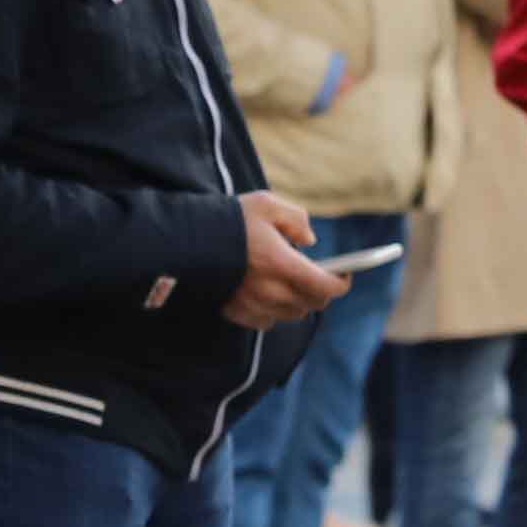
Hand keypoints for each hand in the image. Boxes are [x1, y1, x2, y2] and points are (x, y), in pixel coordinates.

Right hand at [224, 190, 344, 327]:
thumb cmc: (228, 220)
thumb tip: (309, 241)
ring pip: (290, 315)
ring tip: (293, 287)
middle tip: (318, 278)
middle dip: (320, 292)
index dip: (341, 283)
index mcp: (282, 263)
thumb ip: (296, 219)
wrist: (183, 241)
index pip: (326, 287)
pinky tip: (268, 297)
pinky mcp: (235, 312)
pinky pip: (265, 322)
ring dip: (297, 303)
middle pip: (311, 304)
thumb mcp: (266, 204)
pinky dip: (273, 312)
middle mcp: (269, 290)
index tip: (343, 275)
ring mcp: (251, 304)